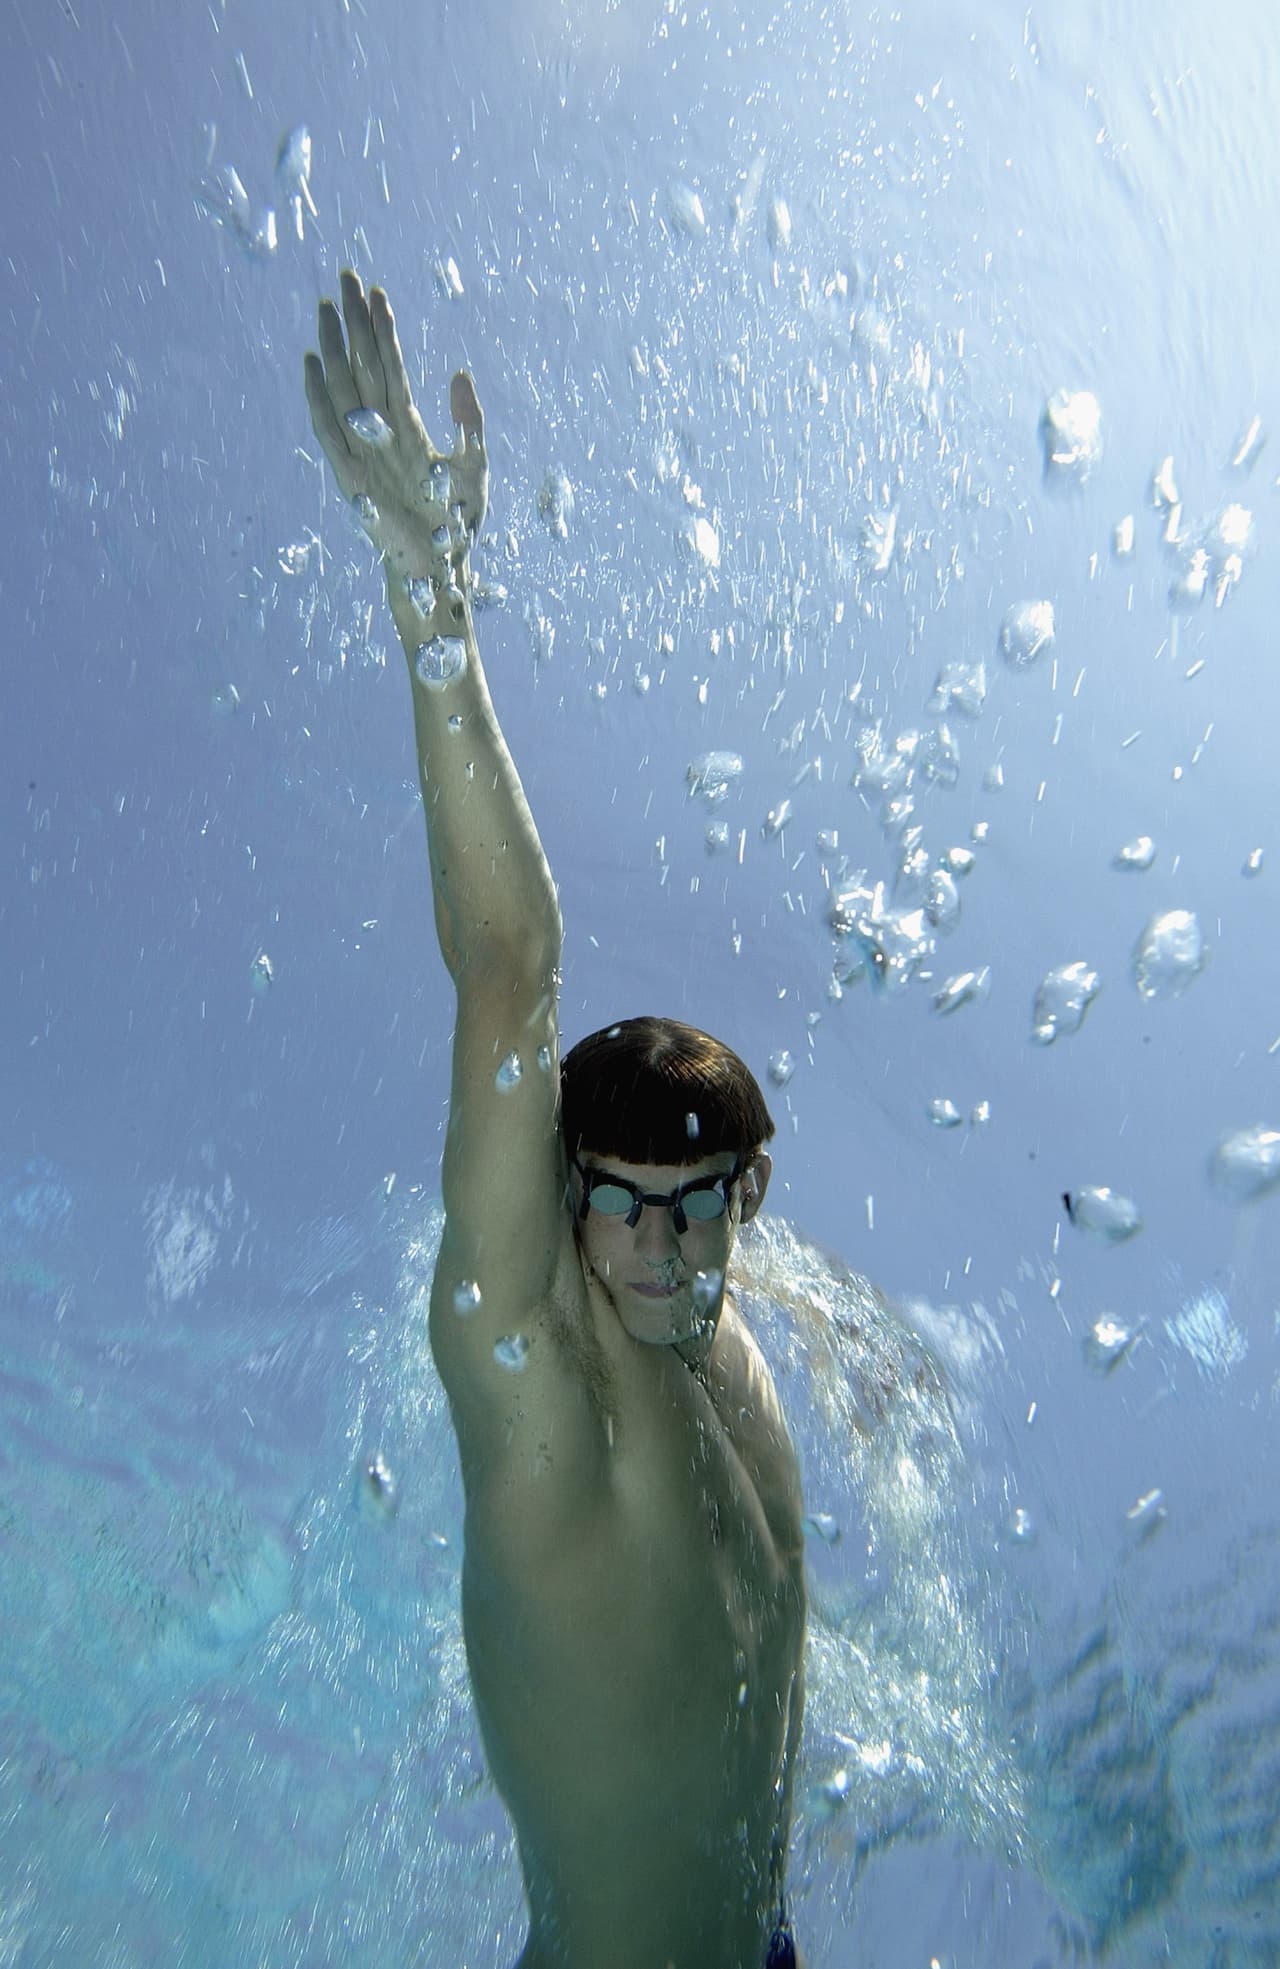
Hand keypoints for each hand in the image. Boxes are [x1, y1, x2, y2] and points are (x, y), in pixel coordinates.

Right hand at [304, 269, 487, 641]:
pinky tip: (312, 365)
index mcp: (409, 428)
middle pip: (363, 366)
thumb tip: (460, 372)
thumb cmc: (455, 525)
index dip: (383, 330)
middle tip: (345, 278)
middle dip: (353, 323)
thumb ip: (469, 421)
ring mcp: (363, 451)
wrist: (437, 570)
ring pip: (344, 388)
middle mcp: (381, 434)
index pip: (392, 366)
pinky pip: (329, 430)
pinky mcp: (350, 476)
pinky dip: (319, 398)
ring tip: (327, 307)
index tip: (375, 291)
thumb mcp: (474, 467)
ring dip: (335, 347)